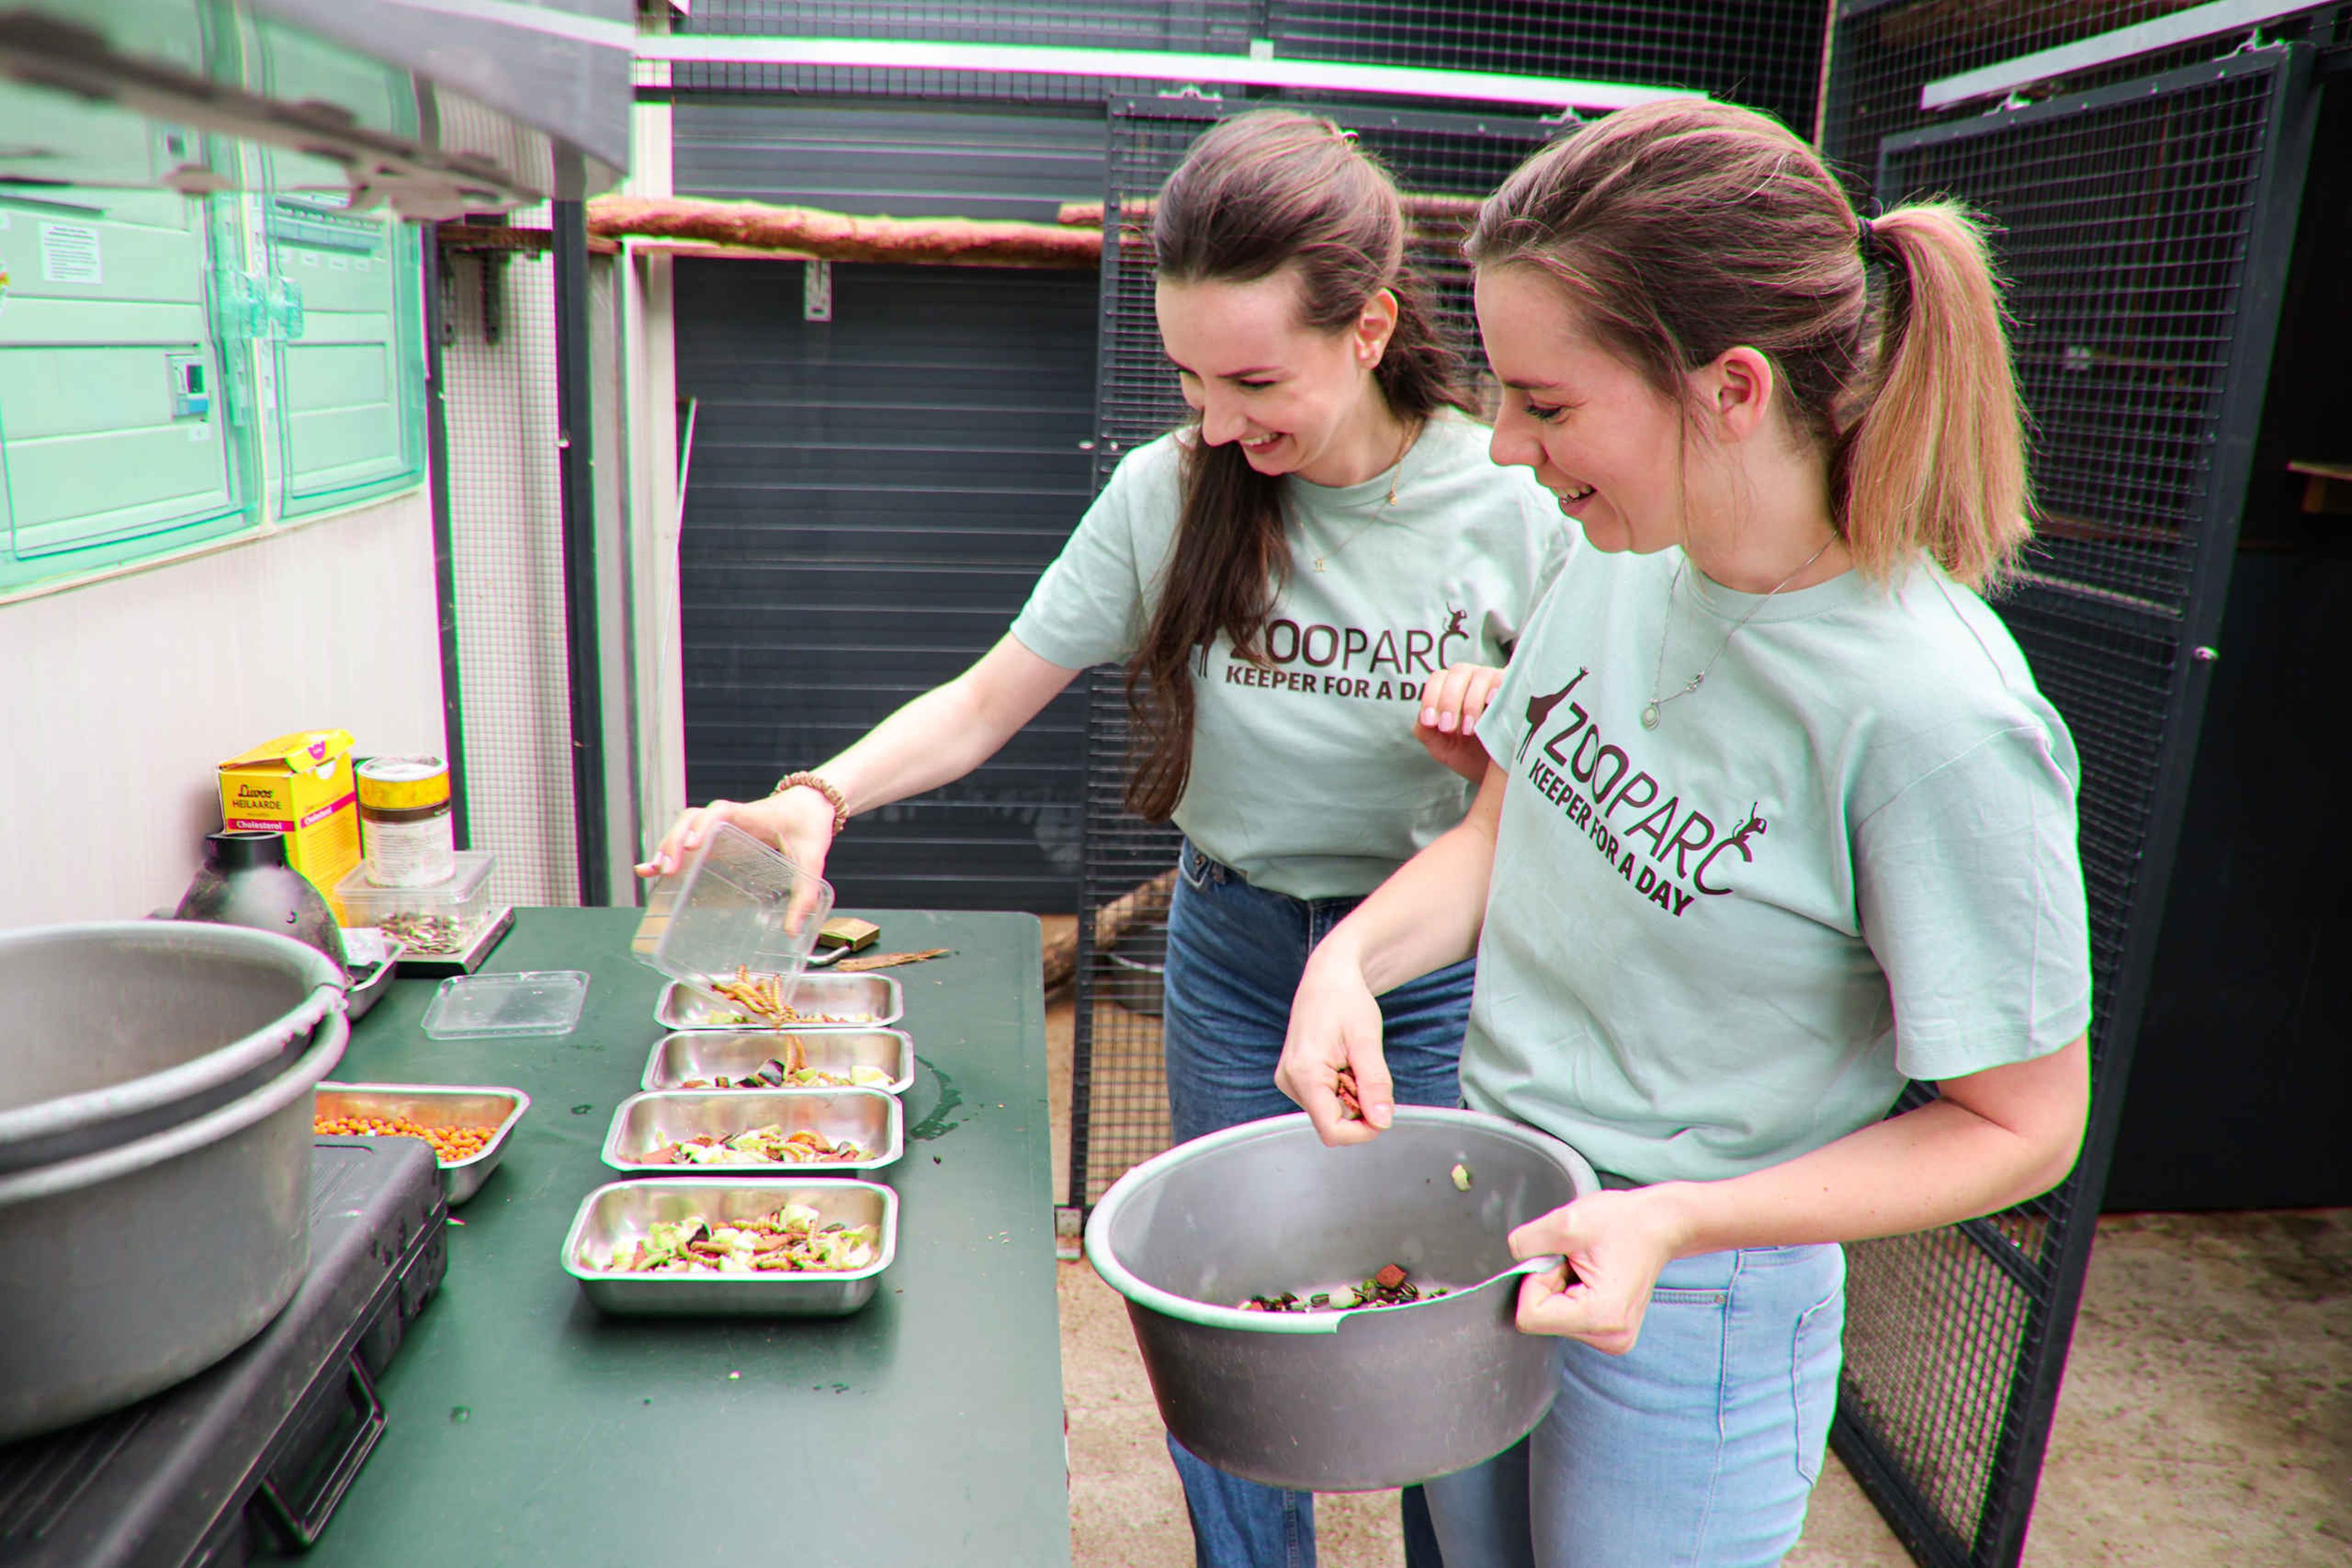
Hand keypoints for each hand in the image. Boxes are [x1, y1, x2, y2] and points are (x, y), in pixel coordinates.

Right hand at [634, 788, 838, 931]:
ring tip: (655, 871)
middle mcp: (731, 818)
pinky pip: (688, 838)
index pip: (721, 812)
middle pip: (693, 818)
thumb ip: (805, 894)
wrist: (810, 805)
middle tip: (667, 869)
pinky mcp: (718, 837)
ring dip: (668, 845)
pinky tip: (651, 870)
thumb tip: (791, 931)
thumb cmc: (808, 826)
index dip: (703, 825)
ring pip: (685, 826)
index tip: (693, 846)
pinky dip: (670, 851)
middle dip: (676, 841)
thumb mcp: (812, 859)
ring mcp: (721, 826)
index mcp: (752, 816)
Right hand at [1275, 942, 1393, 1144]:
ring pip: (1330, 1112)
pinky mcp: (1295, 1078)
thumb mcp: (1367, 1040)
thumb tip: (1383, 1123)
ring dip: (1351, 1096)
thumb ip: (1375, 1084)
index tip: (1383, 1111)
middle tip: (1364, 1070)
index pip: (1332, 1130)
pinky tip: (1343, 1064)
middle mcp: (1289, 1080)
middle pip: (1333, 1122)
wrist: (1328, 977)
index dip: (1362, 1130)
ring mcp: (1289, 1080)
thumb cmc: (1346, 1000)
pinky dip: (1342, 1089)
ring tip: (1352, 1062)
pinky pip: (1324, 1100)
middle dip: (1358, 1106)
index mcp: (1303, 1072)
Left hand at [1416, 663, 1503, 782]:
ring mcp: (1497, 681)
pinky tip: (1492, 705)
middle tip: (1448, 728)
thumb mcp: (1442, 747)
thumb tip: (1424, 718)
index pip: (1438, 678)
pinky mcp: (1517, 690)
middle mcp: (1474, 679)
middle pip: (1458, 672)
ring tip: (1469, 730)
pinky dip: (1497, 691)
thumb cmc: (1469, 755)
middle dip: (1449, 700)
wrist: (1498, 774)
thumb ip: (1425, 731)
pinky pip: (1508, 682)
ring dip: (1471, 702)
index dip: (1431, 697)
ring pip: (1482, 676)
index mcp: (1452, 688)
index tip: (1431, 723)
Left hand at [1507, 1187, 1693, 1353]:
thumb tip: (1509, 1260)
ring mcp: (1611, 1339)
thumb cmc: (1623, 1221)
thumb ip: (1527, 1242)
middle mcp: (1609, 1338)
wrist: (1659, 1224)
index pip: (1530, 1316)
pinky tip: (1591, 1277)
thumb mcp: (1566, 1221)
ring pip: (1551, 1318)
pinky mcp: (1608, 1333)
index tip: (1559, 1260)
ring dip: (1559, 1287)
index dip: (1535, 1281)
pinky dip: (1569, 1293)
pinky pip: (1565, 1317)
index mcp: (1601, 1317)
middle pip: (1541, 1319)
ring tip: (1587, 1266)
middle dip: (1549, 1284)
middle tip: (1577, 1261)